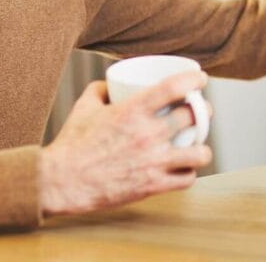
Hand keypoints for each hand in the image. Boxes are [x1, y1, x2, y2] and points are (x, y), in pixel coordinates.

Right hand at [39, 71, 212, 216]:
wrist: (61, 182)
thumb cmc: (71, 143)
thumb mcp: (84, 107)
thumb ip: (100, 89)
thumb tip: (111, 83)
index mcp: (133, 110)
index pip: (175, 87)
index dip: (194, 80)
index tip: (201, 80)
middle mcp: (148, 134)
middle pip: (194, 117)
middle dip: (204, 112)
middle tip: (201, 113)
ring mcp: (153, 161)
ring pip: (200, 153)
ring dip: (202, 148)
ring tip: (199, 146)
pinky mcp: (152, 185)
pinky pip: (186, 179)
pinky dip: (189, 173)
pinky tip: (185, 169)